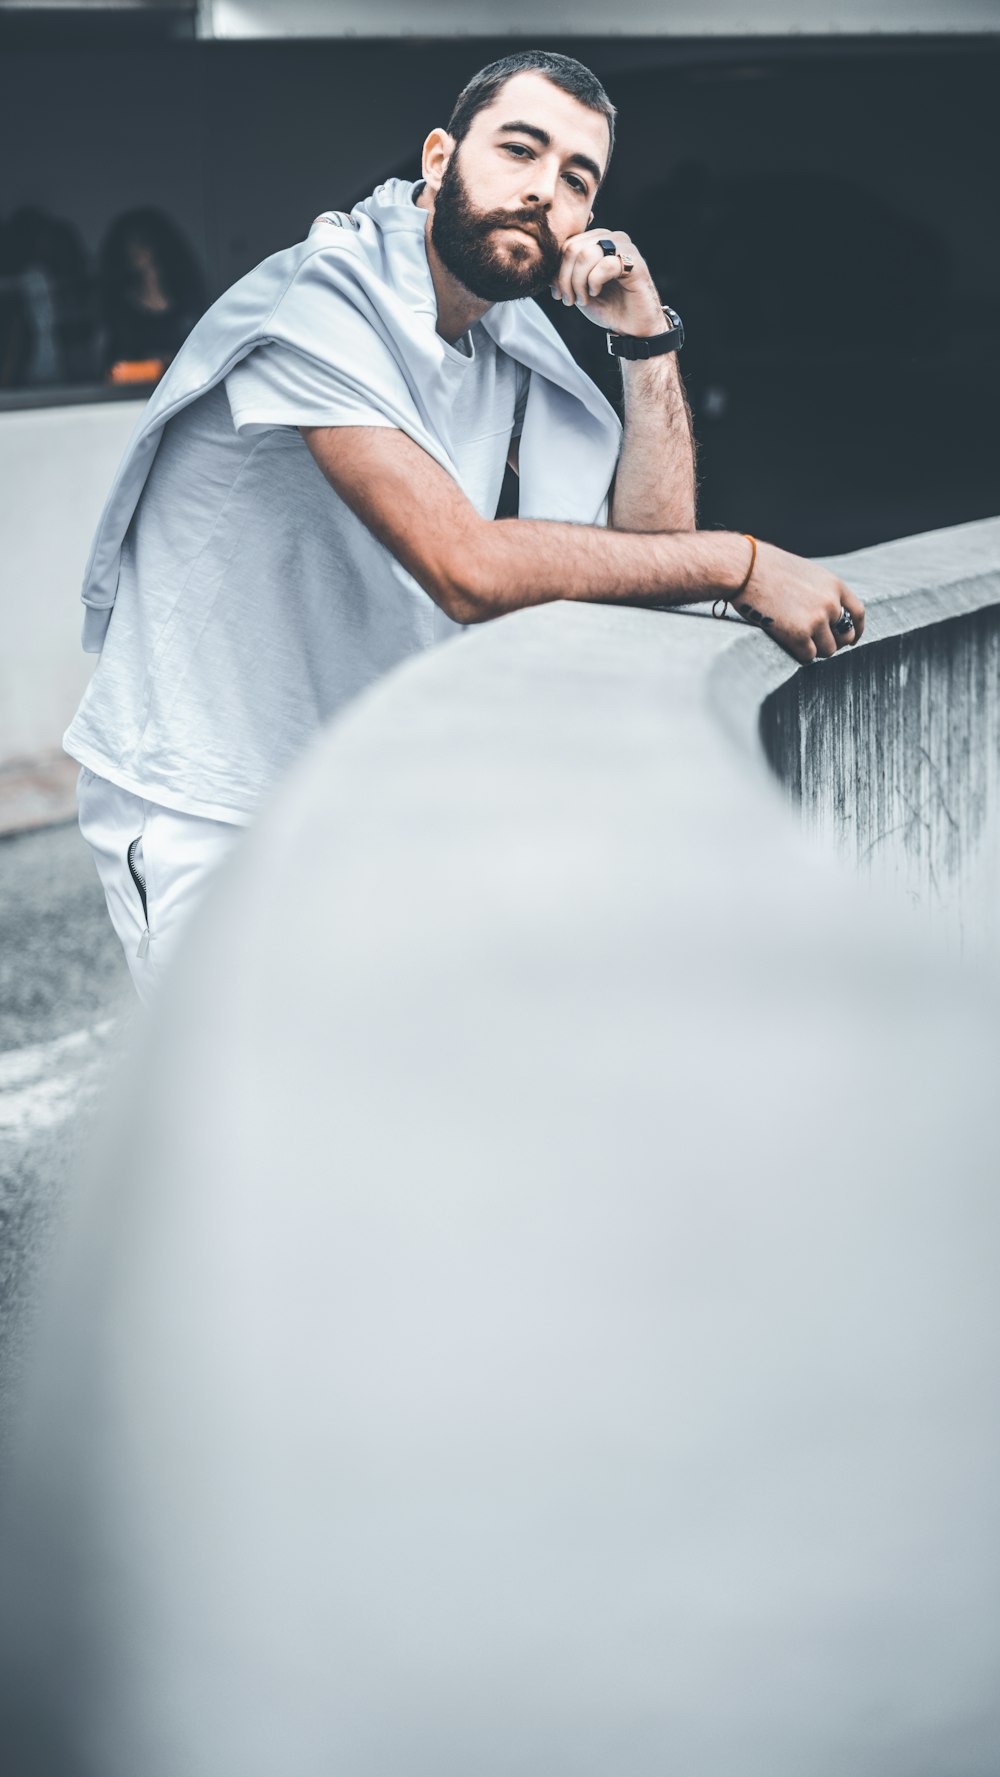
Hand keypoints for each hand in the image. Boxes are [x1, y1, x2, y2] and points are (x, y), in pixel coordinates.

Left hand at [550, 228, 664, 337]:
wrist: (632, 327)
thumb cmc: (607, 307)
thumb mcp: (578, 288)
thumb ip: (564, 273)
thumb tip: (544, 264)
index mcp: (596, 240)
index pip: (566, 244)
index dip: (557, 271)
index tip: (558, 294)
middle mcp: (611, 238)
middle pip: (573, 248)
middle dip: (565, 278)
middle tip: (569, 300)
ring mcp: (624, 247)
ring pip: (586, 254)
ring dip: (578, 282)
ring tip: (582, 299)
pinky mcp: (635, 262)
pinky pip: (605, 264)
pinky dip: (594, 282)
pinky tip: (595, 293)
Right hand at [729, 539, 865, 663]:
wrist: (745, 570)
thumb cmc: (766, 568)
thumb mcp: (803, 572)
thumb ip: (819, 592)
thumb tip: (824, 614)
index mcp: (834, 585)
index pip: (857, 613)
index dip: (855, 629)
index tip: (851, 639)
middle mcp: (830, 603)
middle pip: (844, 636)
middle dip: (832, 642)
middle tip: (816, 642)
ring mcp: (816, 620)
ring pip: (827, 650)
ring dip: (814, 649)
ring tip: (795, 640)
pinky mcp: (799, 635)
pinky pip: (808, 656)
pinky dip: (799, 654)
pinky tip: (786, 643)